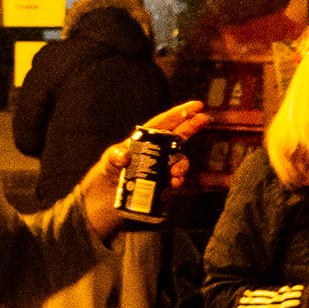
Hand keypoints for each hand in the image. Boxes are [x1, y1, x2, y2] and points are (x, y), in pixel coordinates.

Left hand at [79, 100, 208, 237]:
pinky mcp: (161, 186)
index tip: (196, 105)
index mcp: (143, 141)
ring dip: (182, 166)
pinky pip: (175, 182)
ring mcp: (160, 169)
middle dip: (191, 127)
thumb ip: (114, 156)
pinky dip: (177, 182)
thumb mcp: (108, 161)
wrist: (104, 202)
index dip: (180, 113)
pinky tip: (174, 185)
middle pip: (177, 138)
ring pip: (179, 162)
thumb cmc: (105, 175)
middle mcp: (155, 153)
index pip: (163, 124)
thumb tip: (125, 156)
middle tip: (204, 119)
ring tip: (176, 175)